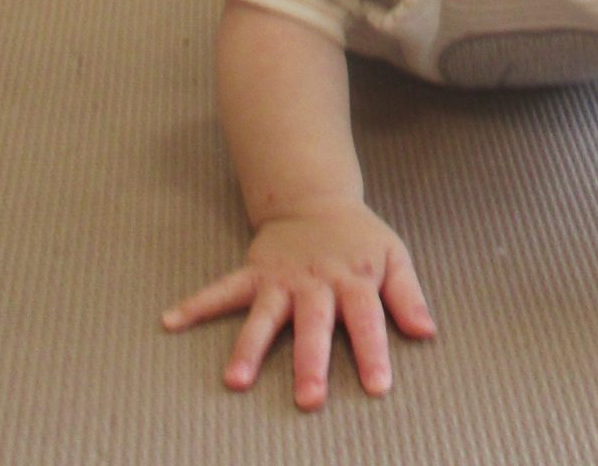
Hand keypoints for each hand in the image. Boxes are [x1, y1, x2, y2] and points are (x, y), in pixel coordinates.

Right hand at [161, 199, 434, 408]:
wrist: (315, 199)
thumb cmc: (359, 238)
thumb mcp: (393, 257)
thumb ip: (408, 295)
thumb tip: (426, 332)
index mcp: (354, 279)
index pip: (367, 319)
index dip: (373, 352)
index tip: (377, 387)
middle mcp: (316, 282)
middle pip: (314, 325)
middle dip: (310, 361)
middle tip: (308, 398)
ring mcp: (281, 279)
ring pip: (265, 315)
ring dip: (249, 347)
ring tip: (235, 380)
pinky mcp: (254, 273)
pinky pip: (222, 289)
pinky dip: (196, 303)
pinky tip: (171, 320)